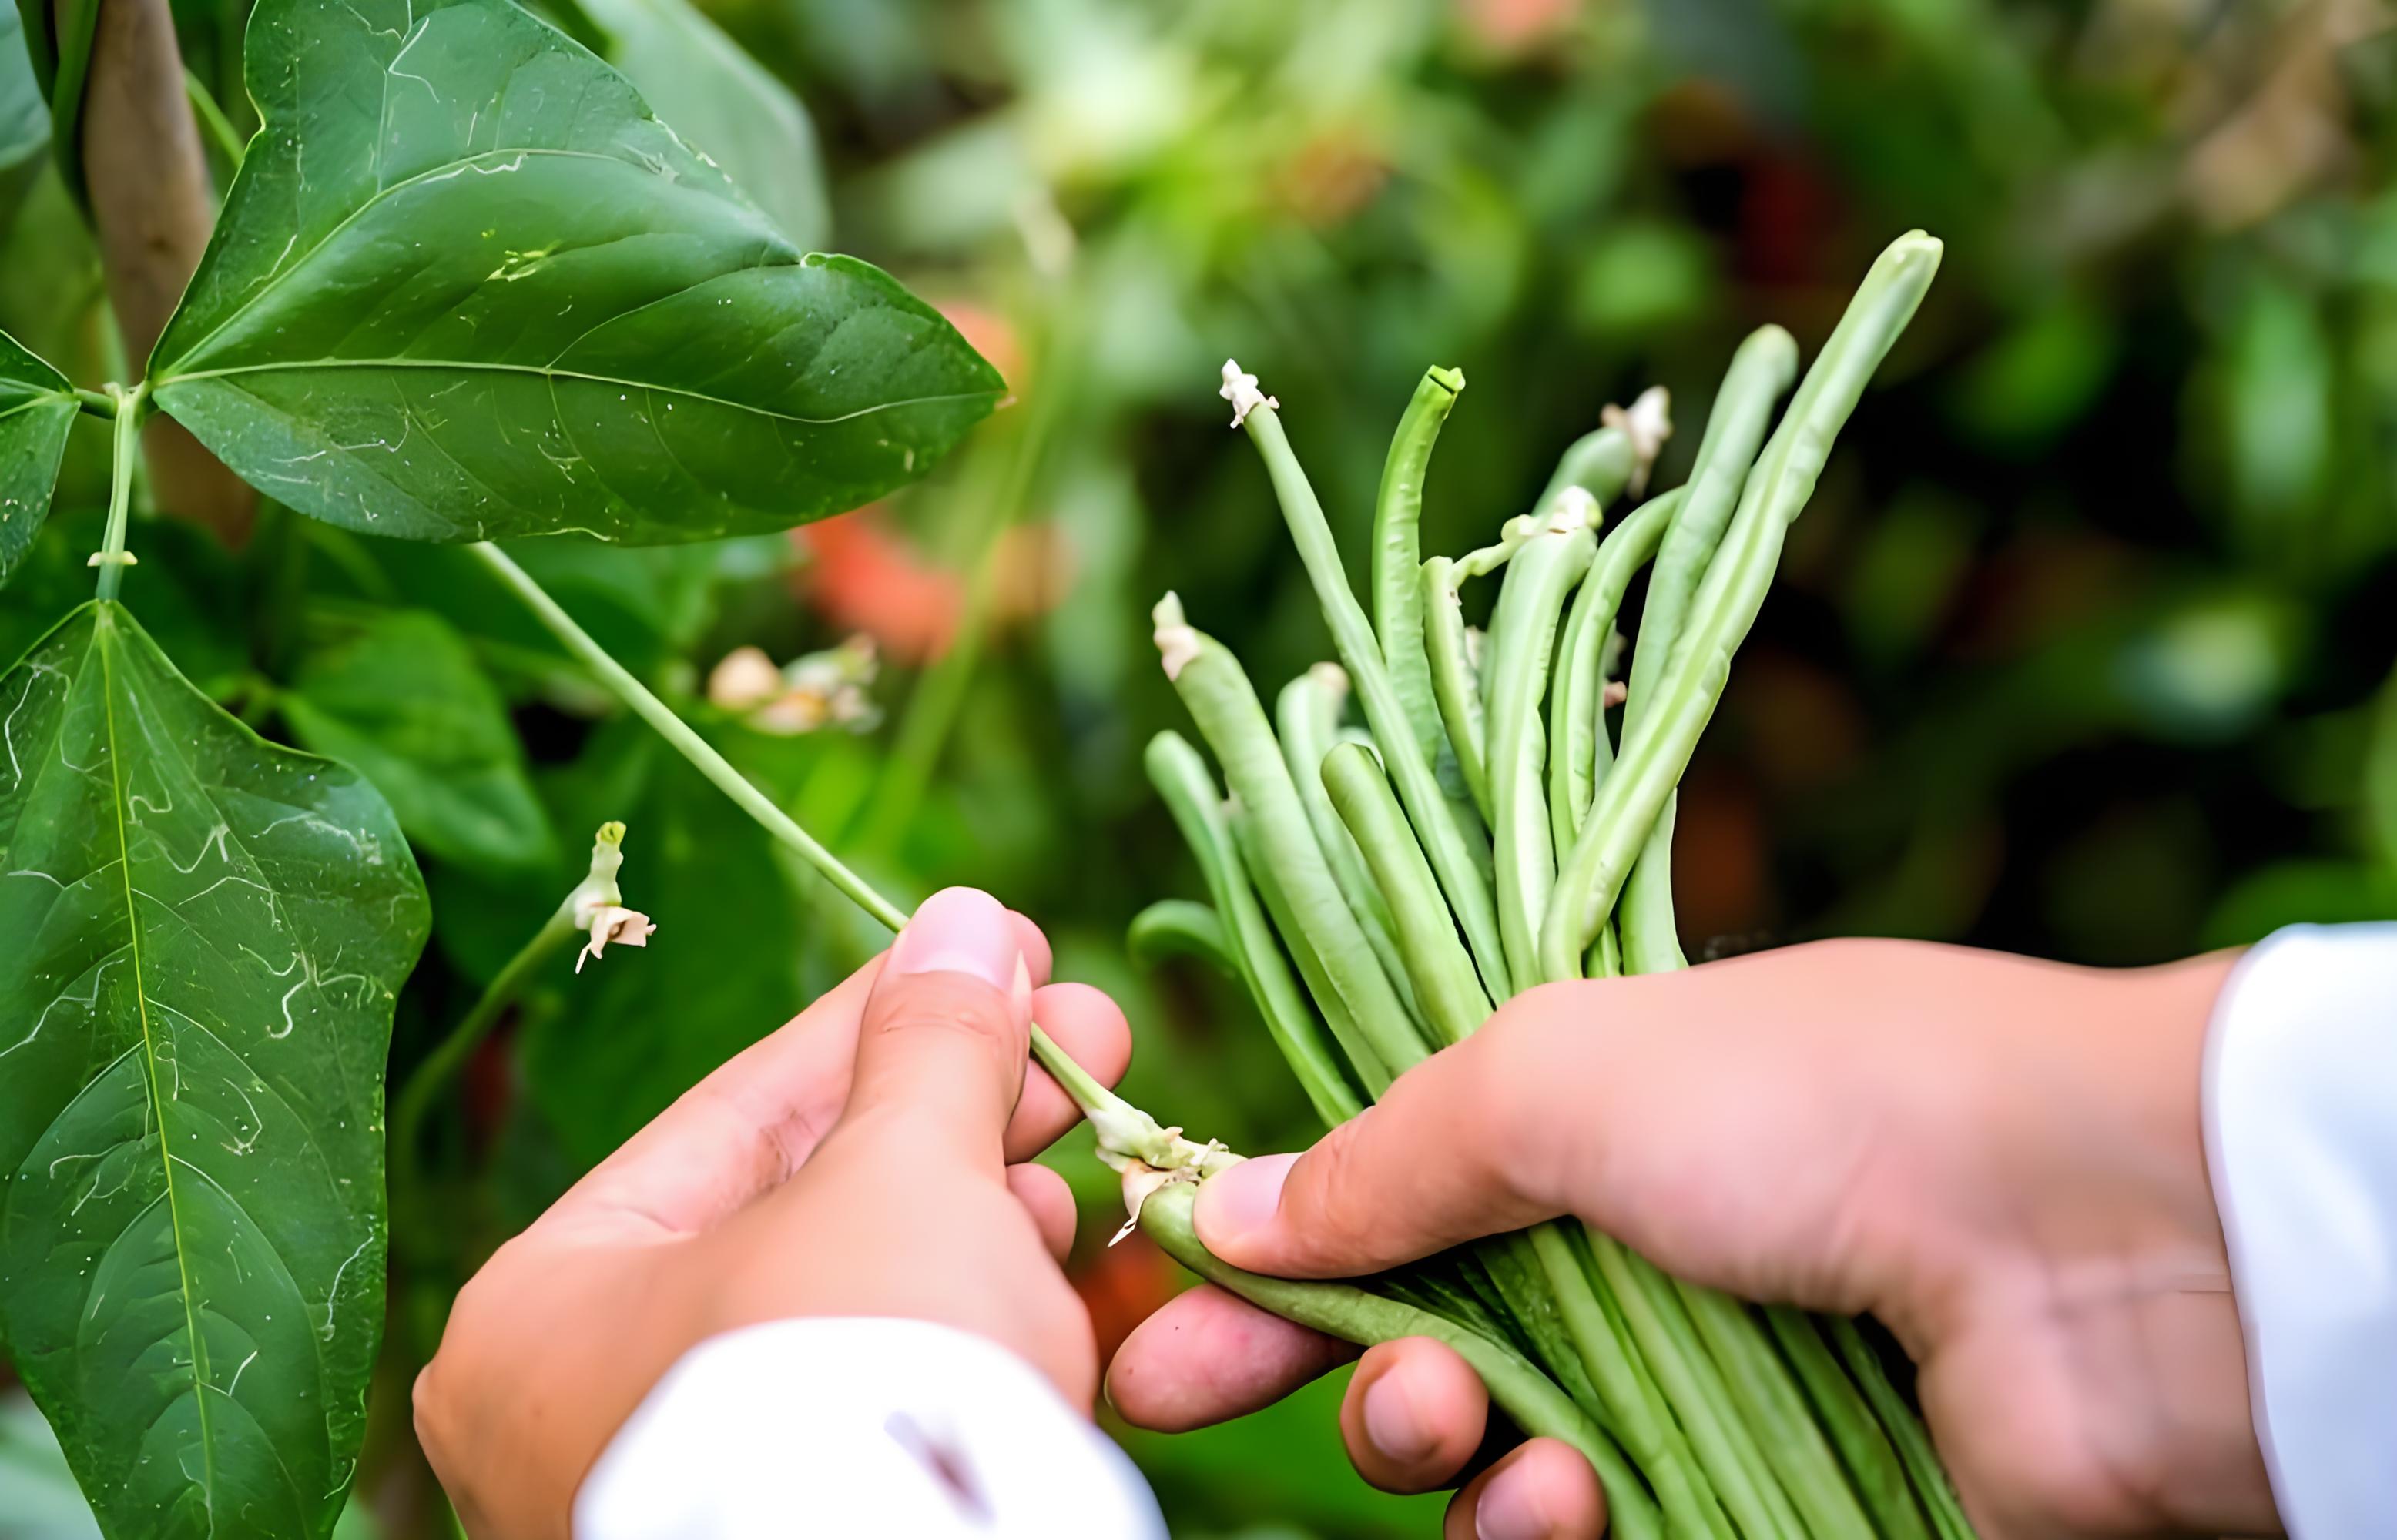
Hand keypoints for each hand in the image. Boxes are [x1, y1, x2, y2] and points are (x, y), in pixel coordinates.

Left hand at [415, 888, 1131, 1539]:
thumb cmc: (851, 1375)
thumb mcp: (903, 1174)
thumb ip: (932, 1044)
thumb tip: (973, 920)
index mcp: (546, 1309)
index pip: (738, 1115)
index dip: (885, 1017)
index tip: (991, 952)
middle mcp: (593, 1410)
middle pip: (816, 1210)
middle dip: (969, 1112)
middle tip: (1081, 1033)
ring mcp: (705, 1483)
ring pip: (874, 1310)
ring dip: (1003, 1213)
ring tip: (1101, 1138)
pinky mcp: (818, 1529)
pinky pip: (907, 1402)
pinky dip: (1004, 1327)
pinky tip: (1103, 1256)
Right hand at [1108, 939, 2275, 1539]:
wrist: (2096, 1239)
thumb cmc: (1821, 1101)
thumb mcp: (1556, 1068)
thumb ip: (1383, 1151)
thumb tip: (1223, 1207)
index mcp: (1588, 1110)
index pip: (1375, 1190)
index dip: (1246, 1256)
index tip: (1136, 1323)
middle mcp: (1633, 1241)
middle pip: (1409, 1329)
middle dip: (1310, 1365)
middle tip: (1222, 1384)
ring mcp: (1696, 1373)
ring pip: (1486, 1450)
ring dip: (1429, 1449)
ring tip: (1456, 1432)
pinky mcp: (1749, 1496)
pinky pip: (1581, 1533)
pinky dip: (1539, 1529)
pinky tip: (1560, 1506)